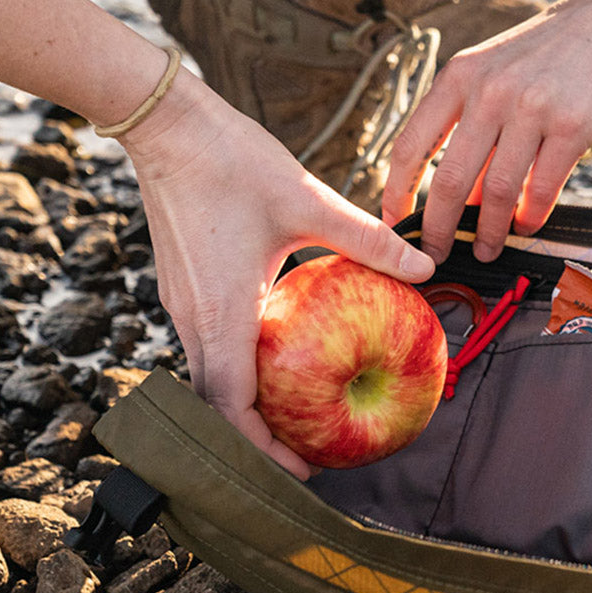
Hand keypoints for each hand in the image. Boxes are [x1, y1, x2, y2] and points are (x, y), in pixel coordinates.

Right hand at [120, 73, 434, 478]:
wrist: (165, 125)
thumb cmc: (232, 162)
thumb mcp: (309, 202)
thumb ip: (368, 239)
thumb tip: (426, 262)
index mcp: (222, 312)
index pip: (232, 406)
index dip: (264, 447)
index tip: (303, 467)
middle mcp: (195, 318)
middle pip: (219, 403)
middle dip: (260, 437)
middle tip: (308, 453)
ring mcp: (183, 304)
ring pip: (211, 377)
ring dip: (250, 405)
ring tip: (296, 417)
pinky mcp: (184, 288)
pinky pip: (210, 346)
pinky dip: (241, 370)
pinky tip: (279, 360)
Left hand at [381, 0, 591, 261]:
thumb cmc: (556, 51)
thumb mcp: (498, 70)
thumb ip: (474, 122)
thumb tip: (460, 194)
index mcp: (460, 77)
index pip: (412, 145)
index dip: (396, 191)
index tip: (392, 222)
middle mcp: (489, 92)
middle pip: (449, 180)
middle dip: (438, 228)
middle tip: (434, 255)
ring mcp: (531, 109)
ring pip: (494, 192)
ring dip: (488, 232)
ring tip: (486, 251)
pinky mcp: (572, 126)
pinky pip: (540, 188)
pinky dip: (530, 216)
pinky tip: (526, 226)